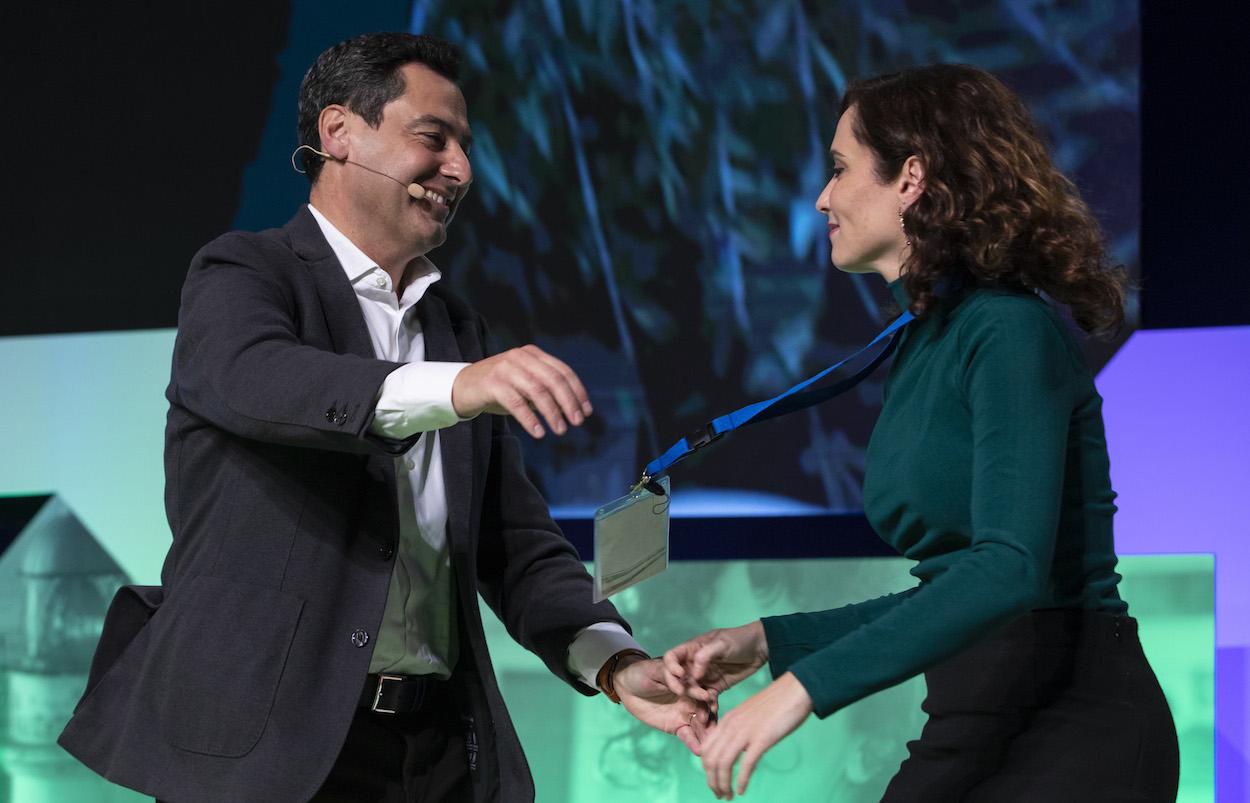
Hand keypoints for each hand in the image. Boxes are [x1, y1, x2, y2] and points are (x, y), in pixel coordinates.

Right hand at [451, 345, 591, 437]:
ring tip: (560, 430)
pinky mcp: (492, 383)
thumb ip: (545, 391)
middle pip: (553, 380)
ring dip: (552, 413)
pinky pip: (516, 402)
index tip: (586, 412)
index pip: (562, 371)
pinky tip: (538, 432)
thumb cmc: (499, 389)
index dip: (577, 392)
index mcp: (533, 354)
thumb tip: (574, 410)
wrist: (462, 387)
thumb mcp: (525, 385)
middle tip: (577, 423)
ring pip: (537, 390)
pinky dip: (529, 419)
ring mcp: (505, 368)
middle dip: (568, 403)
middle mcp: (521, 357)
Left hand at [613, 656, 713, 754]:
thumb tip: (681, 680)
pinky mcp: (677, 726)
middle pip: (704, 709)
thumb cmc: (644, 672)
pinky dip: (693, 742)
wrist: (629, 686)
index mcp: (690, 683)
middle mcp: (692, 699)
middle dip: (710, 719)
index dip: (704, 694)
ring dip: (705, 734)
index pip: (700, 689)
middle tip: (715, 728)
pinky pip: (687, 735)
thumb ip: (670, 676)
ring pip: (699, 725)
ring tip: (709, 744)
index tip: (708, 699)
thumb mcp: (656, 670)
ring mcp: (686, 714)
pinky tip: (698, 750)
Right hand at [662, 621, 768, 704]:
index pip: (672, 658)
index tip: (679, 676)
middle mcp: (694, 665)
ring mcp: (704, 677)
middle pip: (680, 679)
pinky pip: (708, 699)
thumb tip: (694, 673)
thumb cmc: (739, 639)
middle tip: (698, 695)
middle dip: (685, 690)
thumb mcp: (722, 643)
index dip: (671, 667)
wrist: (760, 648)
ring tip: (703, 715)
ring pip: (693, 692)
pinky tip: (714, 712)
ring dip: (696, 702)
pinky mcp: (716, 687)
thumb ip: (705, 656)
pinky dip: (709, 706)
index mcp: (692, 650)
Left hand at [700, 672, 812, 798]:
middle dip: (712, 781)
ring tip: (727, 796)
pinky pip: (746, 764)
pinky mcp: (762, 738)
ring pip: (723, 763)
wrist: (794, 690)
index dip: (707, 769)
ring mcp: (746, 731)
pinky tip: (741, 790)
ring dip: (723, 784)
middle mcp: (731, 726)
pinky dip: (741, 780)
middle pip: (711, 759)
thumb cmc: (775, 703)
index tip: (714, 781)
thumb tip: (735, 749)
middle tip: (720, 794)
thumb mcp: (749, 715)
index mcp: (728, 720)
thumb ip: (739, 729)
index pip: (707, 749)